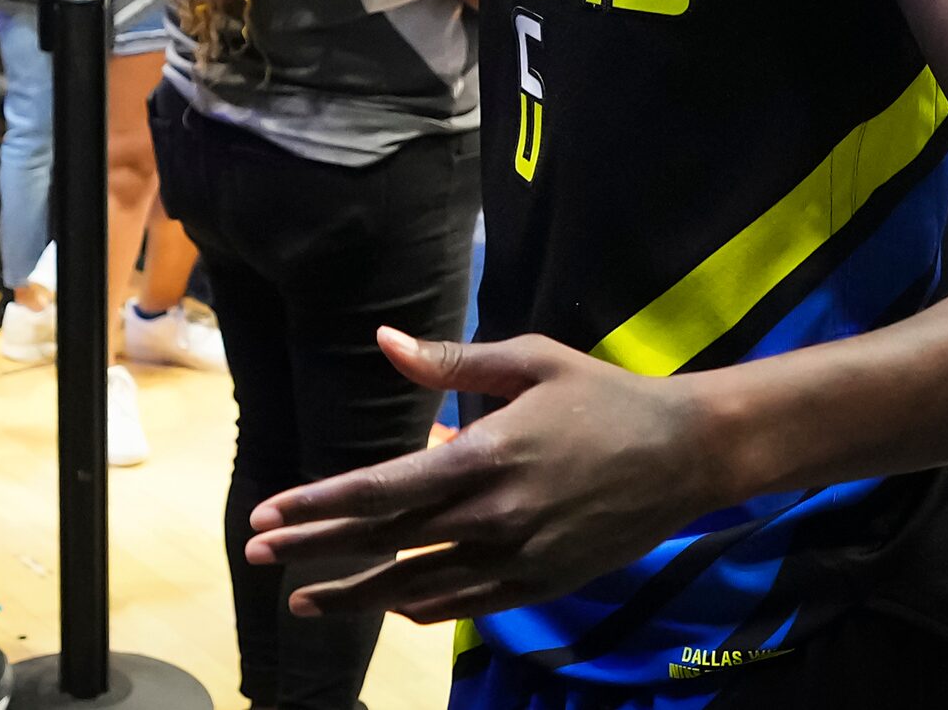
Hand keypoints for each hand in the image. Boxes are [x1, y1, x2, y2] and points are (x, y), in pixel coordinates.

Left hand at [243, 330, 721, 624]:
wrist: (689, 454)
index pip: (381, 492)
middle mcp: (494, 517)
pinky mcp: (544, 583)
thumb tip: (385, 341)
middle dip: (316, 552)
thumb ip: (452, 362)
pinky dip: (420, 606)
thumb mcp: (529, 360)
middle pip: (386, 543)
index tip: (269, 515)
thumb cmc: (603, 397)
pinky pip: (468, 603)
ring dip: (355, 594)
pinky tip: (385, 604)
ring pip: (418, 585)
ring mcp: (519, 558)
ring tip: (302, 601)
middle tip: (258, 558)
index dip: (318, 506)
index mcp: (484, 457)